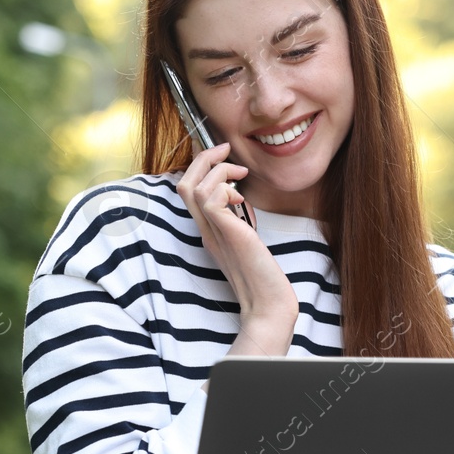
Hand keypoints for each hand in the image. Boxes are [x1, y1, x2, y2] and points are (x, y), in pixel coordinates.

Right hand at [177, 140, 296, 329]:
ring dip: (217, 170)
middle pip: (184, 185)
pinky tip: (241, 198)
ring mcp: (213, 233)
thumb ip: (238, 221)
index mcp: (210, 231)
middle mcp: (206, 231)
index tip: (224, 156)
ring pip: (194, 187)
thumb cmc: (264, 276)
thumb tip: (240, 196)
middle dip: (203, 159)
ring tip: (240, 174)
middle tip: (226, 149)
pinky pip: (210, 199)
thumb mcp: (247, 240)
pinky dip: (225, 188)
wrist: (268, 304)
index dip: (201, 167)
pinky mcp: (227, 234)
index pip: (190, 191)